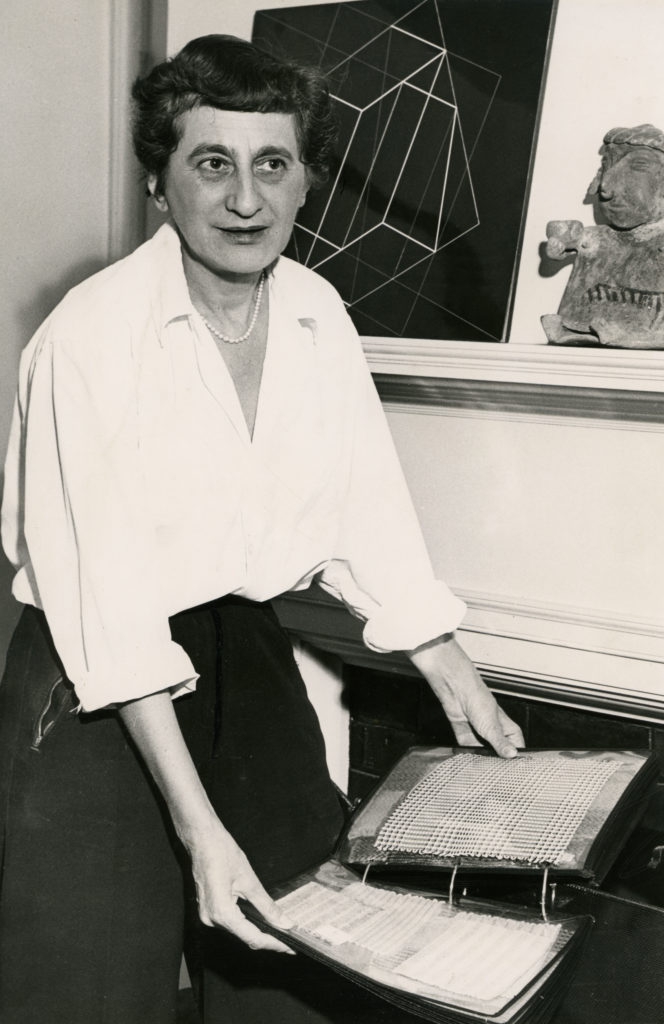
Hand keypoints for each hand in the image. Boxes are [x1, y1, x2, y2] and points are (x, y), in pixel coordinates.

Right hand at [188, 821, 294, 953]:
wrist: (201, 837)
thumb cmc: (222, 852)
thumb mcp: (250, 880)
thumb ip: (267, 906)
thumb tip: (284, 922)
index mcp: (221, 913)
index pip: (252, 938)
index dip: (274, 944)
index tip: (290, 947)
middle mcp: (211, 919)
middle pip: (245, 937)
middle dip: (267, 939)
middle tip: (289, 940)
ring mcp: (207, 915)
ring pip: (237, 931)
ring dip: (257, 932)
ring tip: (279, 932)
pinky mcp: (208, 909)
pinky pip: (230, 922)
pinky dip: (246, 923)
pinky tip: (260, 921)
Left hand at [408, 634, 523, 757]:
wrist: (456, 692)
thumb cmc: (479, 699)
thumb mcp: (492, 726)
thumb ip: (501, 743)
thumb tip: (512, 755)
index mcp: (507, 729)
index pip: (516, 747)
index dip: (515, 758)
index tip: (514, 769)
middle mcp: (494, 732)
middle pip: (499, 753)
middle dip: (497, 762)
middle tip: (497, 772)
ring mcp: (480, 735)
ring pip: (483, 754)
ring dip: (482, 760)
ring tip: (483, 769)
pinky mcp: (465, 736)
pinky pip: (468, 751)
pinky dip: (468, 756)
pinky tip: (470, 762)